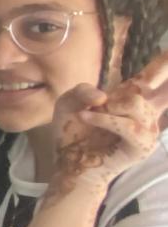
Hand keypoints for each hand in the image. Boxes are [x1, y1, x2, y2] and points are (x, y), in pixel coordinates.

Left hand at [51, 49, 167, 195]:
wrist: (70, 163)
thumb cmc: (73, 132)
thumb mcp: (69, 103)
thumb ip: (82, 91)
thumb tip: (104, 96)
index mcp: (132, 95)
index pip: (156, 72)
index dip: (165, 62)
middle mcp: (145, 109)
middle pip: (167, 89)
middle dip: (167, 68)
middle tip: (124, 93)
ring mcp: (147, 128)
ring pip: (137, 103)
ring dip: (109, 106)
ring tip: (90, 112)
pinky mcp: (142, 145)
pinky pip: (128, 125)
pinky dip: (105, 120)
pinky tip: (87, 117)